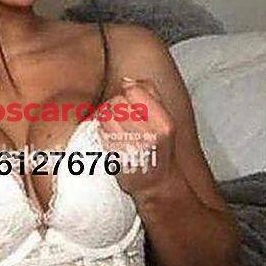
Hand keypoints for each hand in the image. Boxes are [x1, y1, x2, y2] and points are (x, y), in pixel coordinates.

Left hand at [96, 77, 177, 196]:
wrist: (157, 185)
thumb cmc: (159, 150)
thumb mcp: (164, 122)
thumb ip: (151, 97)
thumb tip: (127, 80)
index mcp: (164, 122)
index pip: (135, 91)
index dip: (127, 93)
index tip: (128, 102)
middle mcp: (150, 133)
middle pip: (117, 101)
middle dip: (114, 106)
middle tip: (118, 117)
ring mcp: (133, 145)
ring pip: (106, 115)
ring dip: (105, 118)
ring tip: (113, 127)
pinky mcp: (117, 155)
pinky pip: (101, 131)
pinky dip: (101, 131)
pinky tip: (109, 137)